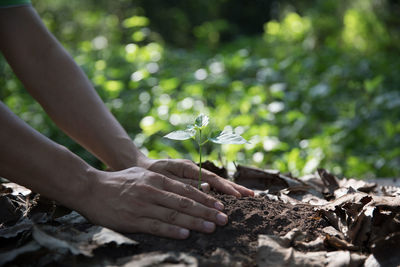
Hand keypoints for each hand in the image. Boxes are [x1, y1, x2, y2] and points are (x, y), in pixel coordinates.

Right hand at [79, 167, 228, 238]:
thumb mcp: (142, 175)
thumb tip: (188, 188)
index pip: (186, 190)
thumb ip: (163, 181)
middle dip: (206, 211)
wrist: (90, 188)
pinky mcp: (132, 219)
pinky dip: (172, 230)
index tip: (220, 206)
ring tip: (212, 227)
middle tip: (224, 219)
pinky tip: (185, 234)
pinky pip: (156, 225)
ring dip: (195, 222)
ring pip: (174, 214)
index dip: (205, 199)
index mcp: (156, 179)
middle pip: (184, 202)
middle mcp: (152, 190)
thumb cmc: (119, 182)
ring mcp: (142, 205)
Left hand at [139, 158, 253, 197]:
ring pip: (216, 183)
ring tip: (247, 195)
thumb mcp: (165, 177)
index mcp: (188, 167)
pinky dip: (221, 191)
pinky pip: (210, 186)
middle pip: (218, 180)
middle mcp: (194, 171)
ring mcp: (195, 175)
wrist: (142, 168)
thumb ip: (185, 183)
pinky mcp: (193, 180)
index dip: (225, 187)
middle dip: (235, 188)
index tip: (238, 195)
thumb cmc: (152, 172)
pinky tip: (231, 197)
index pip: (211, 178)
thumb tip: (208, 188)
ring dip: (231, 189)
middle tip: (252, 195)